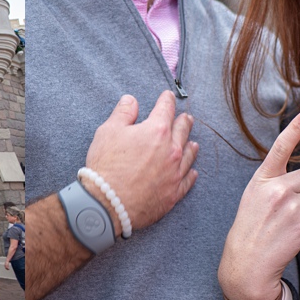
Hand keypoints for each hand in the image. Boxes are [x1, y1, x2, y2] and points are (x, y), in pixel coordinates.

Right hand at [85, 92, 197, 235]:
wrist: (108, 203)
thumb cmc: (107, 165)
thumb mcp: (108, 131)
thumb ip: (123, 113)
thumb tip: (131, 100)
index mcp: (157, 131)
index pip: (165, 109)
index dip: (167, 100)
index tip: (168, 96)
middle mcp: (171, 150)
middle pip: (182, 130)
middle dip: (184, 121)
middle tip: (186, 117)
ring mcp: (174, 173)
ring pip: (189, 155)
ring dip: (190, 146)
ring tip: (193, 143)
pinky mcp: (173, 193)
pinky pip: (187, 181)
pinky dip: (191, 174)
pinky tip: (192, 172)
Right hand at [218, 108, 299, 299]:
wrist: (247, 262)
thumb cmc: (250, 227)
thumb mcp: (253, 196)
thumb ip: (274, 182)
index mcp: (262, 179)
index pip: (281, 147)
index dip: (296, 127)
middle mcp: (277, 189)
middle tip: (289, 205)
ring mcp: (292, 207)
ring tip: (289, 221)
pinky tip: (295, 231)